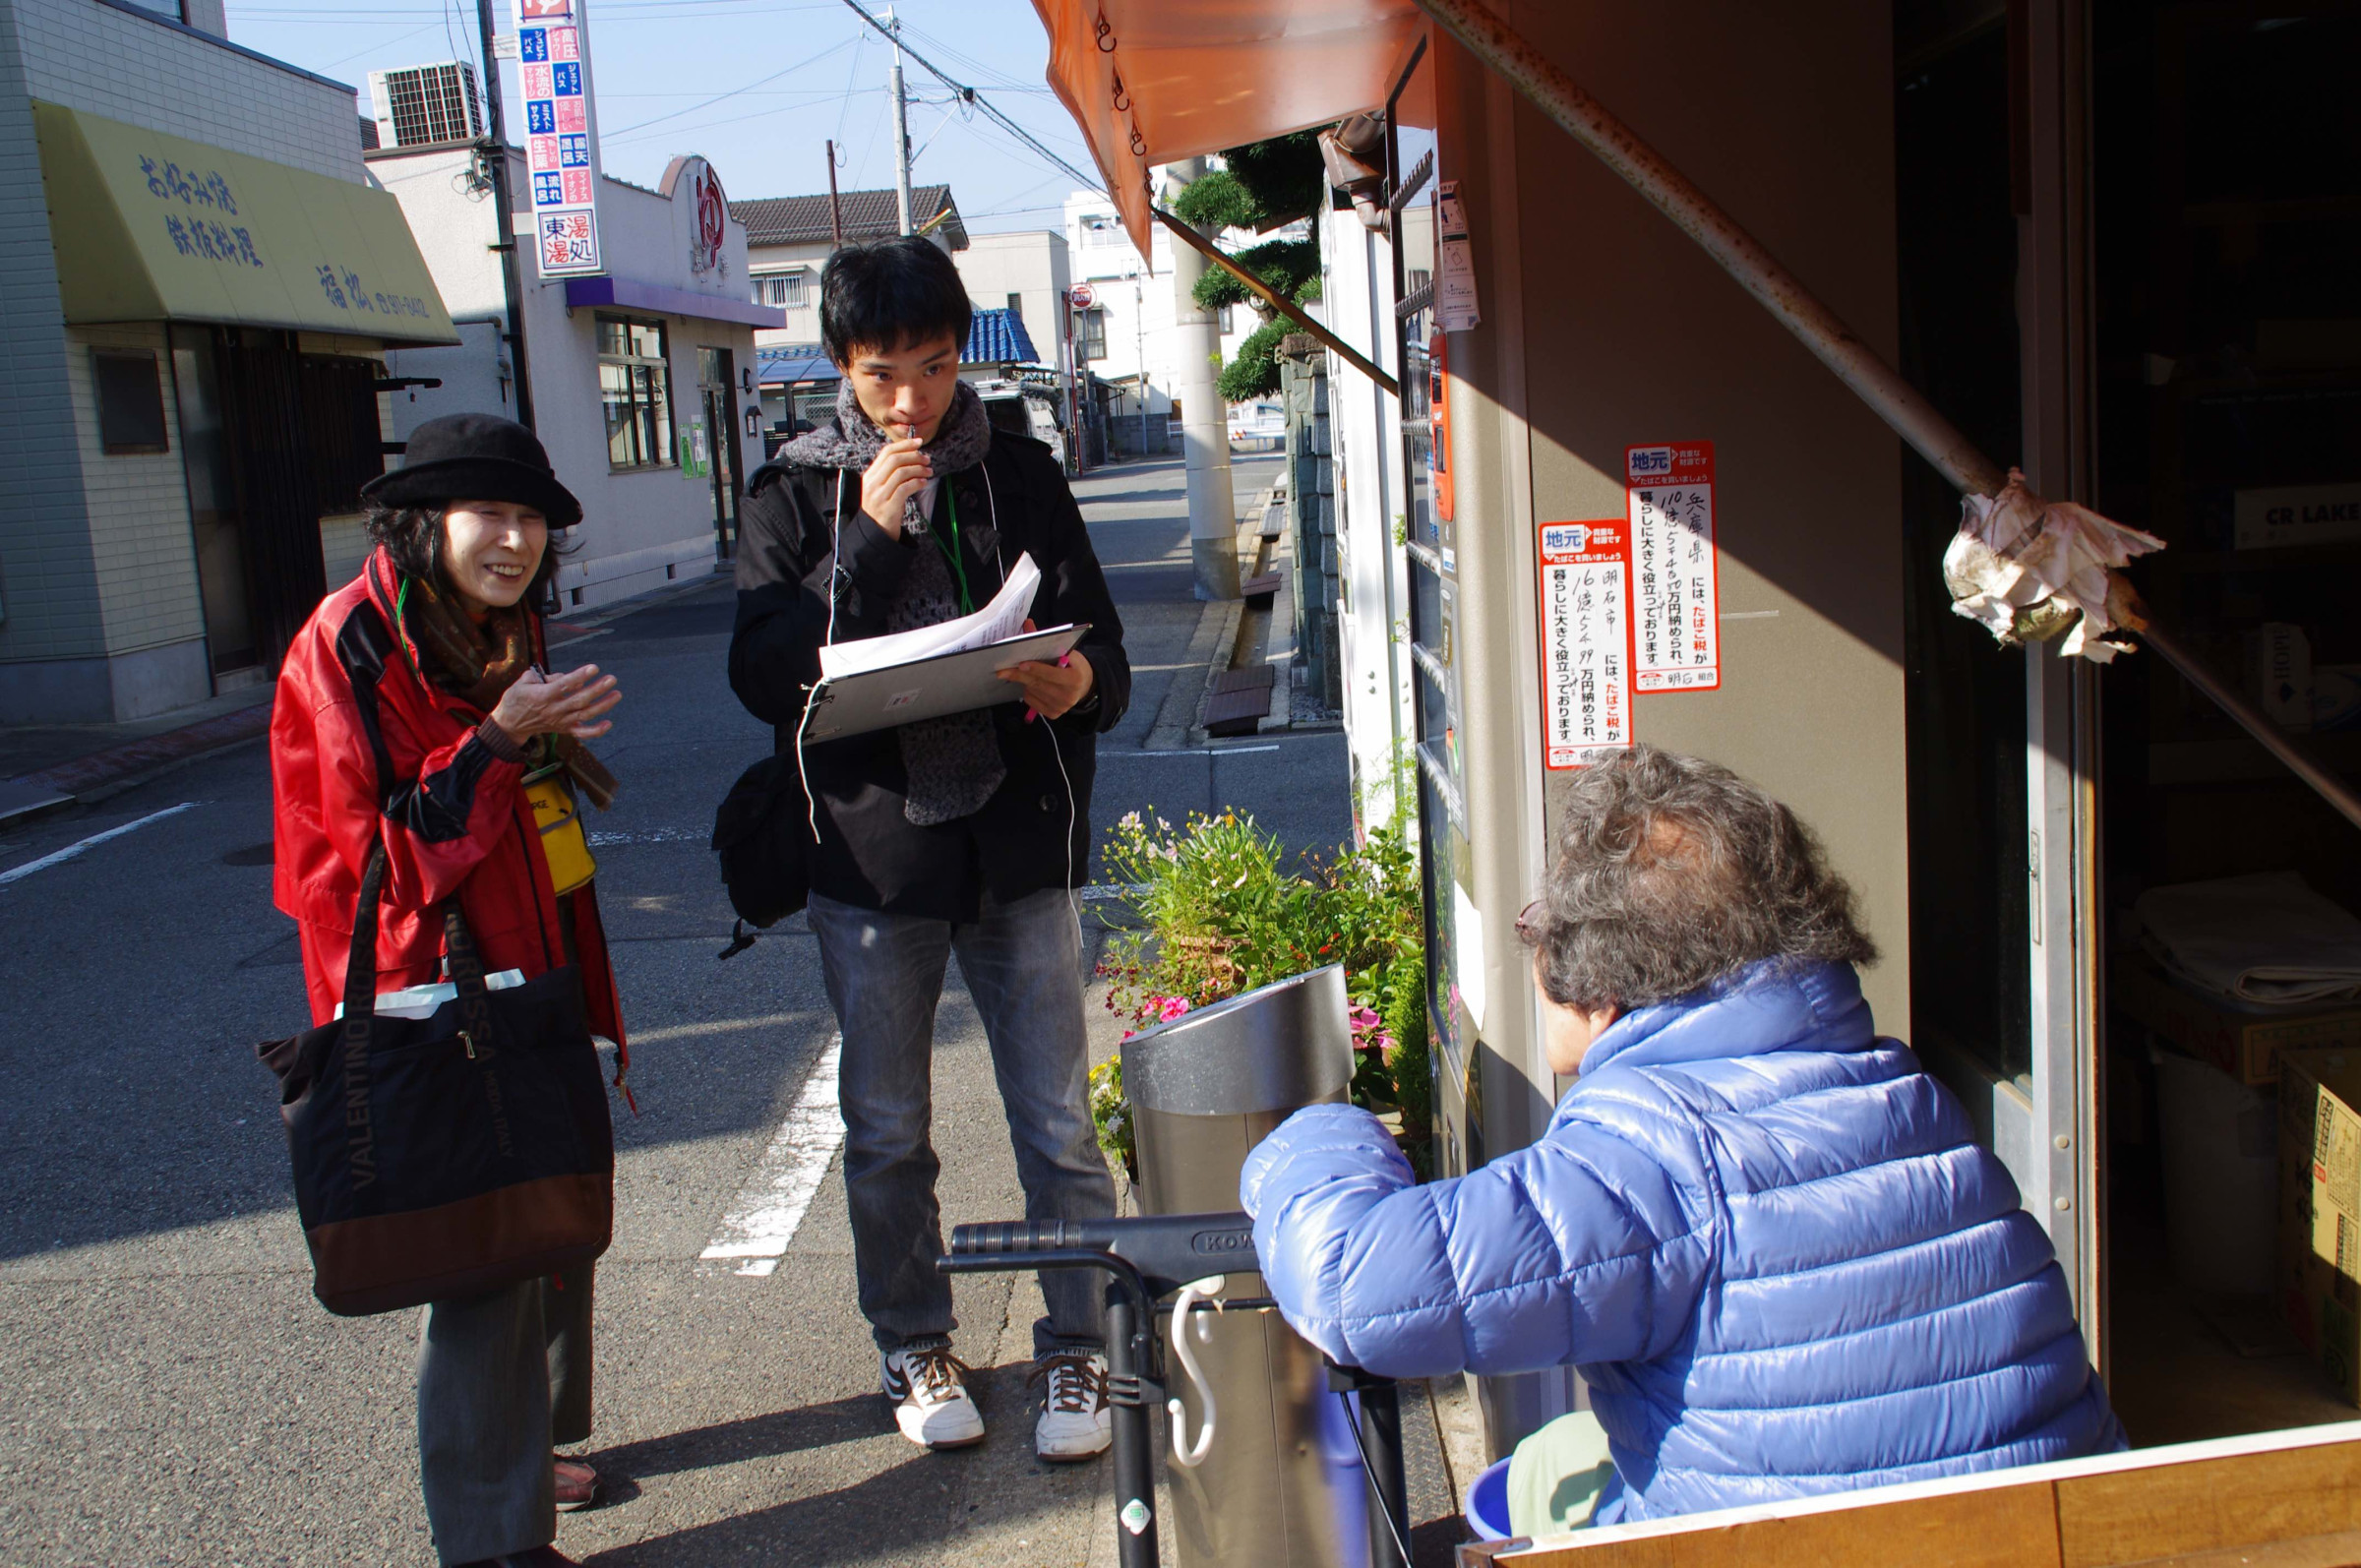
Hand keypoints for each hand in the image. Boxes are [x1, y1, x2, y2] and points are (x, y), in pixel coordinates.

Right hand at [488, 664, 619, 742]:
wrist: (510, 723)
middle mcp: (553, 710)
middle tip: (612, 679)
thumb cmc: (517, 697)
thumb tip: (566, 677)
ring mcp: (560, 721)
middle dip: (597, 690)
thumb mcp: (524, 682)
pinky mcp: (564, 729)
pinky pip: (582, 733)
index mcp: (542, 695)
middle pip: (579, 700)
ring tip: (617, 694)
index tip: (594, 668)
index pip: (564, 685)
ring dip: (602, 706)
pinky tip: (609, 723)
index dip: (579, 676)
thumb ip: (545, 677)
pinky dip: (596, 731)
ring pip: (585, 714)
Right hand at [860, 436, 930, 536]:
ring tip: (929, 471)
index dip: (904, 445)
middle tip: (927, 459)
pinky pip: (905, 488)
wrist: (875, 533)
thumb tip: (911, 455)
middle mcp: (872, 483)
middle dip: (914, 456)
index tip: (919, 442)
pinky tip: (924, 483)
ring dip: (918, 469)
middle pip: (894, 459)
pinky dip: (917, 482)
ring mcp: (879, 495)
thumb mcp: (880, 488)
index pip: (886, 452)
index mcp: (870, 475)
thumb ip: (890, 473)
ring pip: (901, 472)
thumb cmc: (883, 508)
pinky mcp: (888, 506)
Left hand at [996, 619, 1094, 720]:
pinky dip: (1029, 692)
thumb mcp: (1068, 651)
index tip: (1021, 664)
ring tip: (1027, 674)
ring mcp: (1061, 707)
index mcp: (1074, 679)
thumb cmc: (1074, 665)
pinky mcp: (1054, 714)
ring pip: (1033, 692)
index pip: (1051, 674)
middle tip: (1003, 671)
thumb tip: (1028, 625)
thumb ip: (1047, 640)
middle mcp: (1068, 696)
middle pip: (1038, 684)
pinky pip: (1032, 702)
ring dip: (1025, 682)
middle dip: (1019, 675)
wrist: (1086, 686)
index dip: (1035, 668)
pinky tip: (1034, 685)